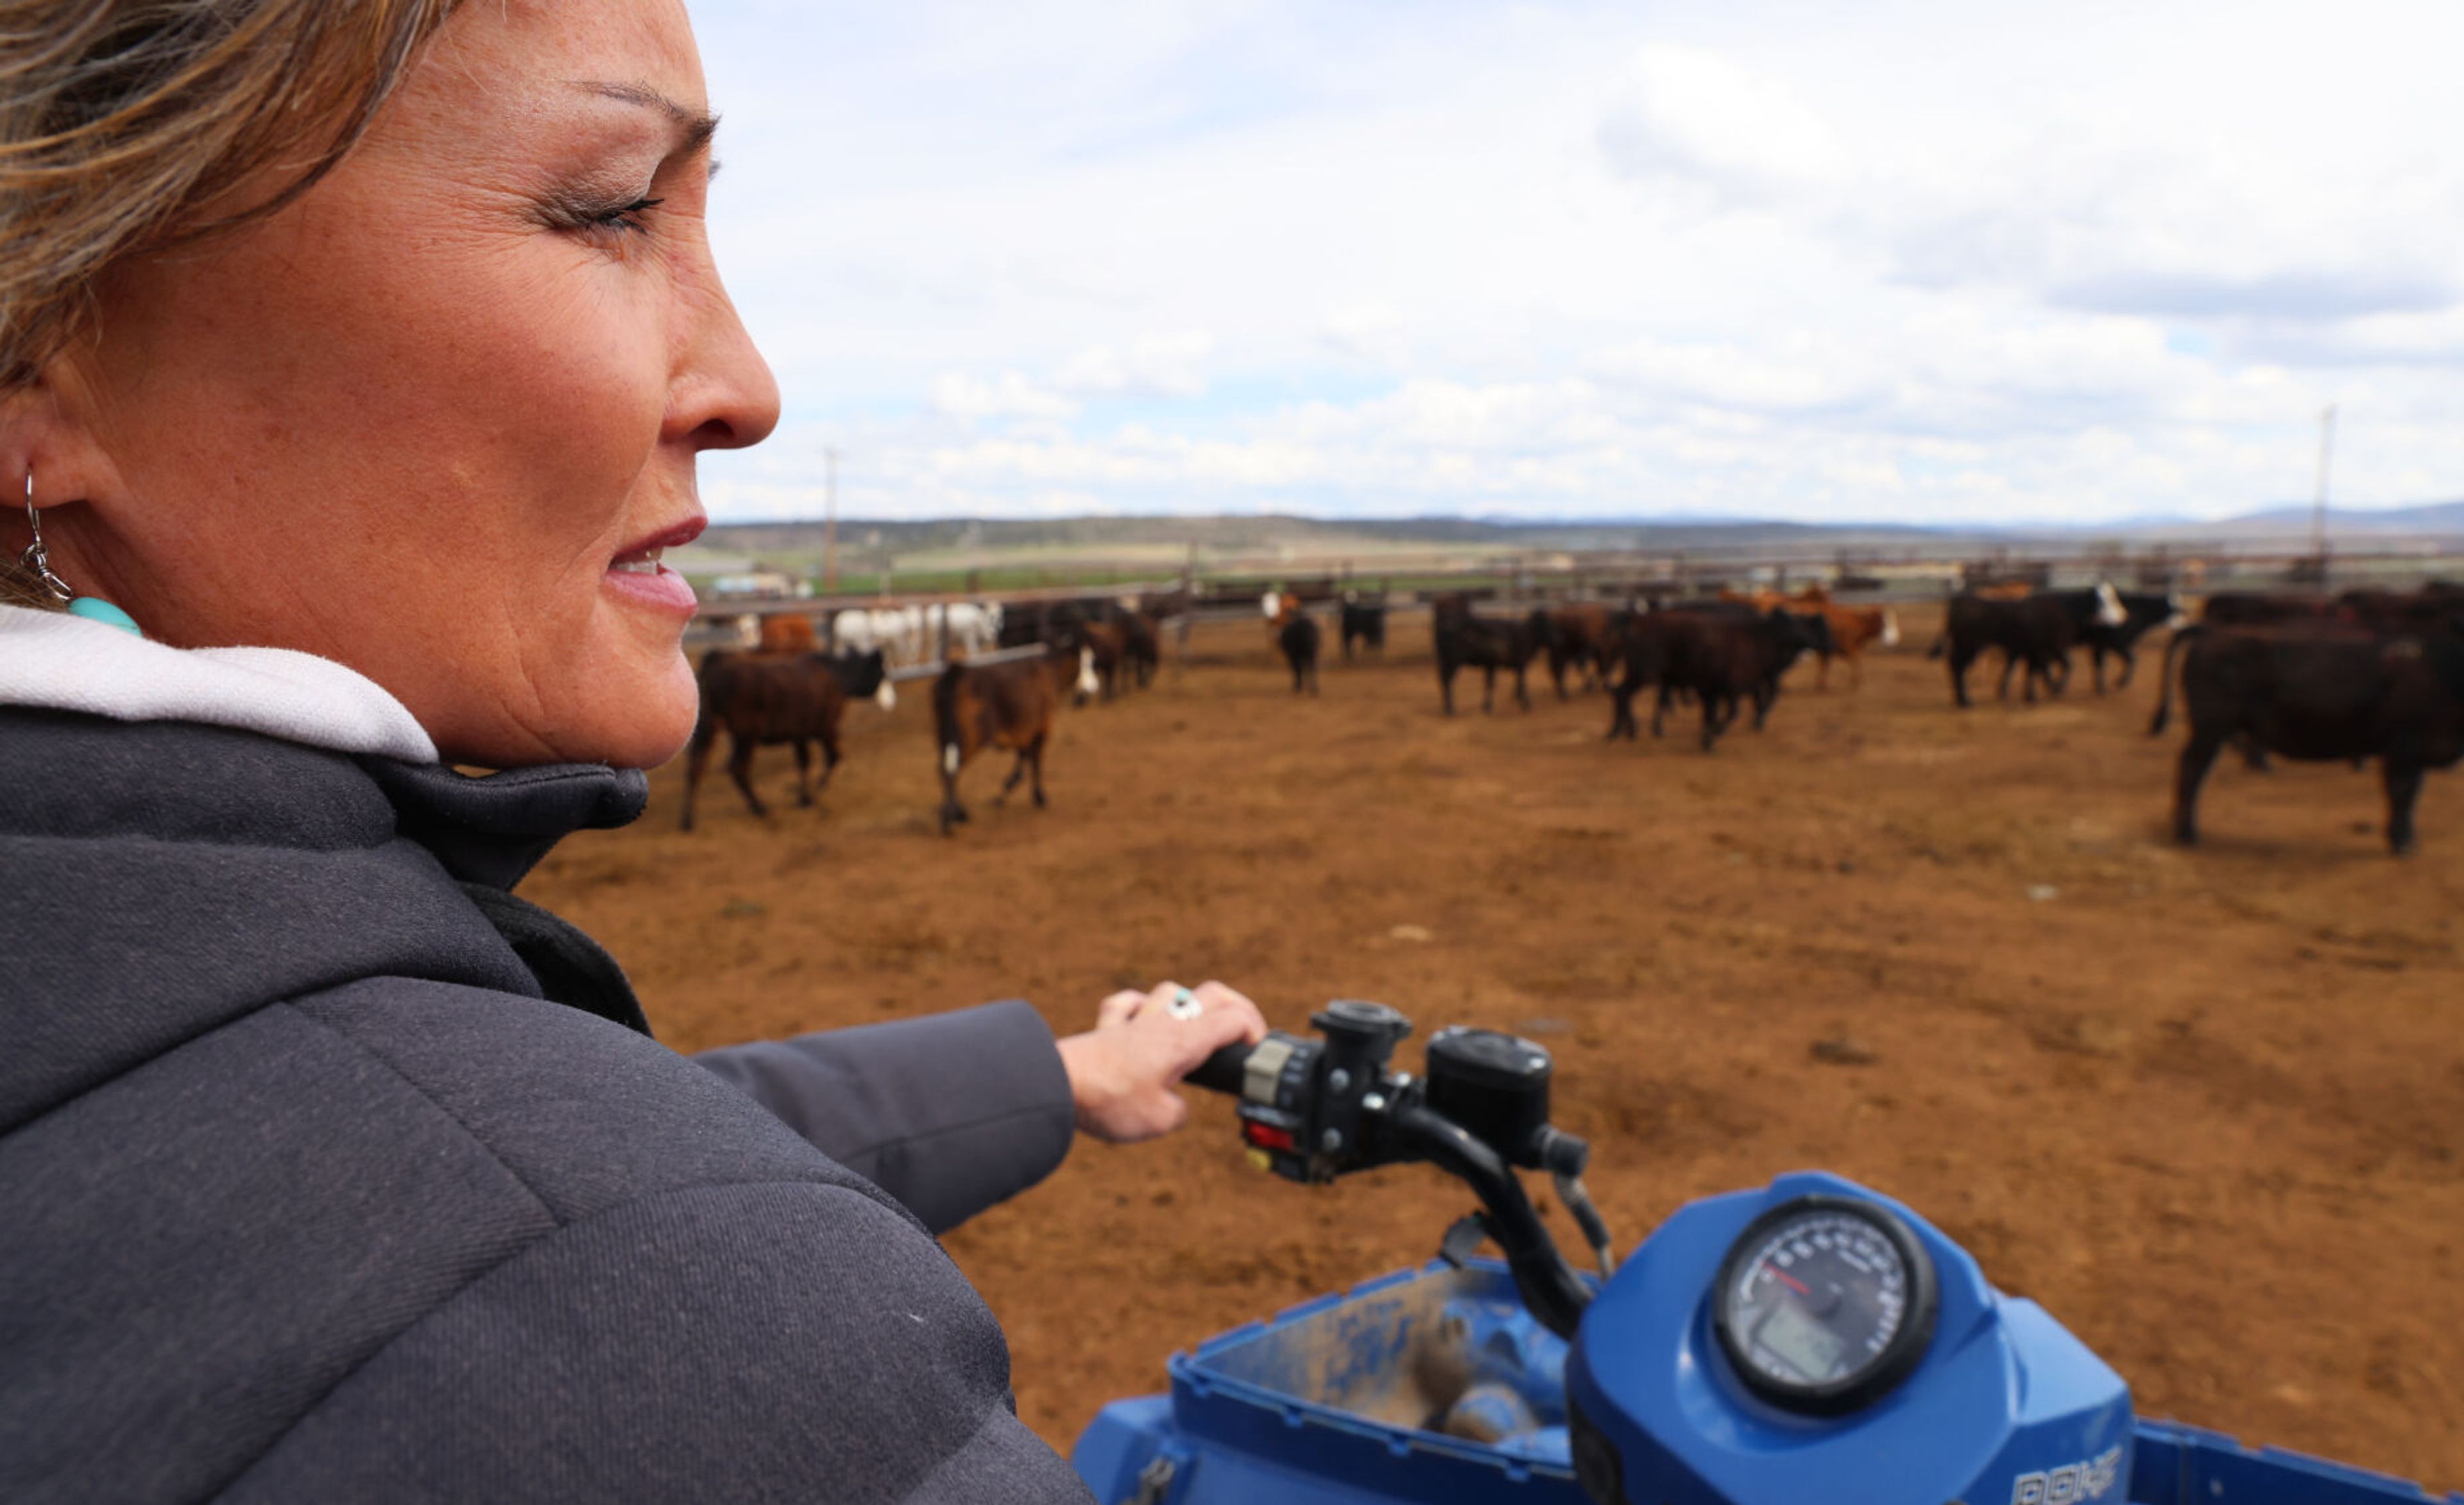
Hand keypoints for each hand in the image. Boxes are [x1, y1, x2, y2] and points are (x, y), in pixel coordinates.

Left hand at [1055, 980, 1267, 1142]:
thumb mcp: (1161, 1121)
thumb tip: (1177, 1107)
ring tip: (1192, 1027)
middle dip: (1237, 1007)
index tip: (1256, 1052)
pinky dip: (1136, 1008)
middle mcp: (1163, 1022)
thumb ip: (1179, 1113)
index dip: (1255, 1031)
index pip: (1235, 1018)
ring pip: (1171, 991)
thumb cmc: (1110, 1100)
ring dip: (1188, 1003)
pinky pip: (1124, 1004)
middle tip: (1242, 1031)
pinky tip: (1138, 1019)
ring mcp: (1133, 1020)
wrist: (1057, 1085)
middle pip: (1213, 993)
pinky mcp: (1106, 1028)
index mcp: (1184, 1041)